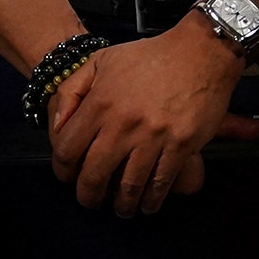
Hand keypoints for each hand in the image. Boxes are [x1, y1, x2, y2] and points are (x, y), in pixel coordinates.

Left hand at [44, 17, 258, 216]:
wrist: (200, 51)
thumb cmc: (150, 56)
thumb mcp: (102, 60)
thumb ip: (73, 90)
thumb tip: (58, 125)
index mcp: (100, 102)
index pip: (67, 149)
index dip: (63, 170)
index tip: (68, 176)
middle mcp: (123, 123)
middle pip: (94, 175)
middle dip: (88, 195)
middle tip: (92, 200)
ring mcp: (153, 136)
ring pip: (128, 186)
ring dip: (123, 205)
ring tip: (123, 208)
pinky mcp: (180, 145)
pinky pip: (160, 183)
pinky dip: (152, 200)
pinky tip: (148, 204)